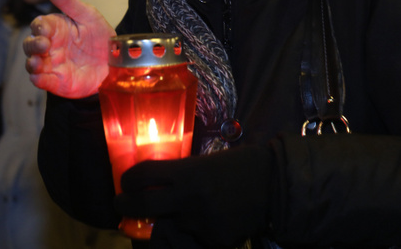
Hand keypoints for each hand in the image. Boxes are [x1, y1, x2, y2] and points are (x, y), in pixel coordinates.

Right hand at [23, 0, 114, 97]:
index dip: (39, 27)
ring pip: (32, 63)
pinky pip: (42, 81)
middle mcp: (50, 46)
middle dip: (33, 45)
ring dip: (32, 63)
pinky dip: (39, 80)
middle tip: (44, 45)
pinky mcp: (57, 81)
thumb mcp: (87, 14)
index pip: (39, 25)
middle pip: (31, 44)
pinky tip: (39, 77)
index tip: (44, 28)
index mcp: (55, 28)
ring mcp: (52, 64)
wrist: (116, 63)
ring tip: (37, 63)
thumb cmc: (100, 36)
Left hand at [115, 145, 273, 247]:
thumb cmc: (245, 165)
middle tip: (121, 203)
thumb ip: (185, 172)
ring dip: (178, 216)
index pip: (144, 175)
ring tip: (199, 204)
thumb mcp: (211, 161)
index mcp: (189, 172)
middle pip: (143, 205)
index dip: (129, 178)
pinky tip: (219, 216)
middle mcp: (189, 199)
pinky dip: (202, 228)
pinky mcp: (213, 240)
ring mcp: (200, 223)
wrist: (278, 187)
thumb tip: (161, 180)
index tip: (125, 181)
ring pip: (175, 222)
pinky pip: (198, 234)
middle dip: (125, 205)